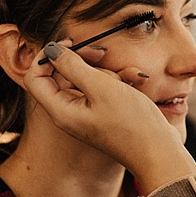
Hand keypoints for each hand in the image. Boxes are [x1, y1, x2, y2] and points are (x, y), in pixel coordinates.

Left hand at [21, 42, 194, 183]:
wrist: (159, 152)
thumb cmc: (131, 124)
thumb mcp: (102, 88)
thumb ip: (73, 66)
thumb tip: (53, 50)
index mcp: (61, 110)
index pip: (35, 77)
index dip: (47, 57)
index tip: (68, 44)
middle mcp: (69, 113)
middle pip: (62, 76)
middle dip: (83, 61)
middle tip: (101, 51)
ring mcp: (88, 113)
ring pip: (86, 80)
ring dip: (107, 72)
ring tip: (127, 77)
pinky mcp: (104, 113)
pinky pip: (103, 89)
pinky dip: (117, 82)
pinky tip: (136, 81)